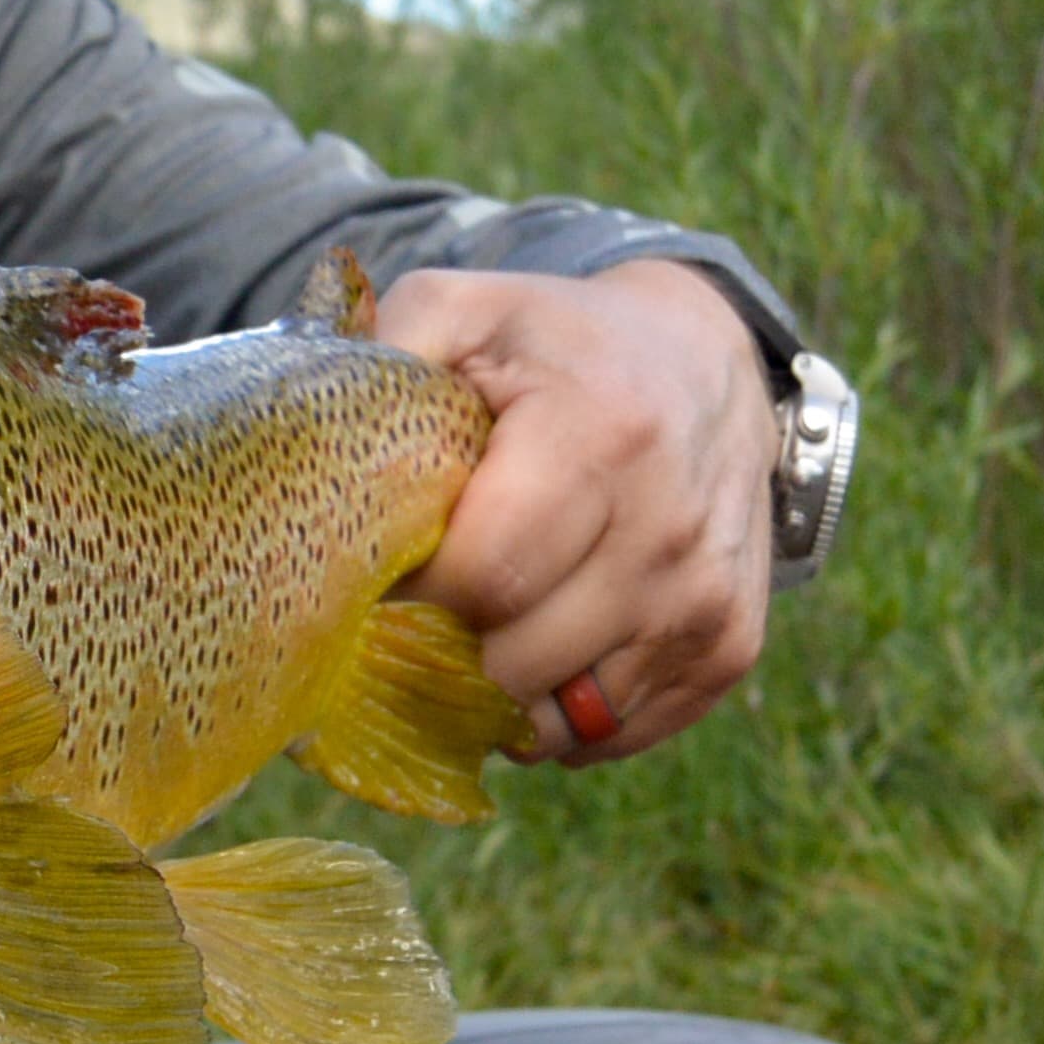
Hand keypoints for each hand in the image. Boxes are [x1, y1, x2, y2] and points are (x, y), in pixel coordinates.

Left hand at [381, 259, 778, 768]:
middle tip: (432, 596)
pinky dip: (561, 712)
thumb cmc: (559, 344)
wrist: (706, 365)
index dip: (412, 585)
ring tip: (484, 620)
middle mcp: (668, 531)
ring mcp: (707, 601)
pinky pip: (614, 734)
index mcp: (600, 439)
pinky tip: (541, 643)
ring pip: (562, 717)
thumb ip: (387, 346)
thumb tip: (312, 431)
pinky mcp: (731, 650)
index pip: (480, 577)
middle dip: (450, 640)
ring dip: (502, 687)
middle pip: (514, 659)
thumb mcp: (469, 309)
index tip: (391, 561)